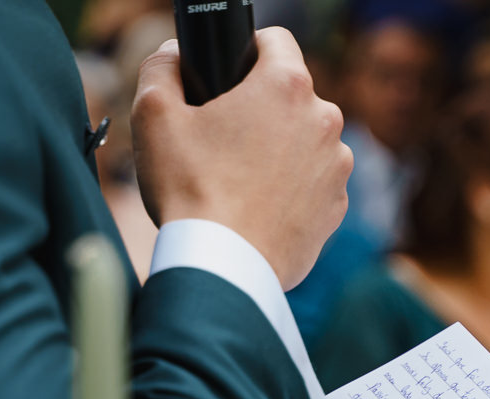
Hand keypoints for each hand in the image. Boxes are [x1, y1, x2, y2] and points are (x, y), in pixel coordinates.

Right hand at [129, 30, 352, 289]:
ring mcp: (336, 167)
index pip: (275, 40)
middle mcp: (324, 120)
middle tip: (222, 139)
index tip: (229, 75)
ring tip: (239, 179)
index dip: (247, 51)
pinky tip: (258, 208)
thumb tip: (174, 54)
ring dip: (280, 150)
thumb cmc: (190, 190)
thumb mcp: (153, 116)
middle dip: (261, 109)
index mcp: (287, 86)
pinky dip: (290, 190)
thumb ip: (161, 67)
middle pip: (291, 96)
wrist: (222, 267)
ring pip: (304, 141)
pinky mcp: (336, 208)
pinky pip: (313, 184)